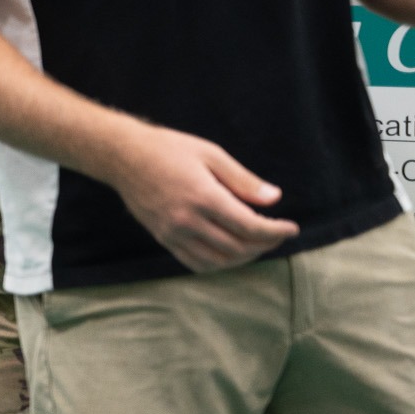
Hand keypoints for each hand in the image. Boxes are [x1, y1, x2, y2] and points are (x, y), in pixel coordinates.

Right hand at [109, 124, 299, 271]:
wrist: (123, 157)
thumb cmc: (169, 149)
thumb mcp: (211, 154)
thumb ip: (243, 180)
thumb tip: (274, 198)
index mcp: (203, 196)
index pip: (249, 226)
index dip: (276, 231)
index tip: (291, 228)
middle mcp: (187, 220)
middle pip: (237, 247)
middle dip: (265, 244)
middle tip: (278, 235)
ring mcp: (173, 233)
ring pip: (217, 261)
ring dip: (243, 258)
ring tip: (256, 245)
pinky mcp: (163, 238)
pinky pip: (194, 263)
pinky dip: (218, 264)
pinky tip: (229, 253)